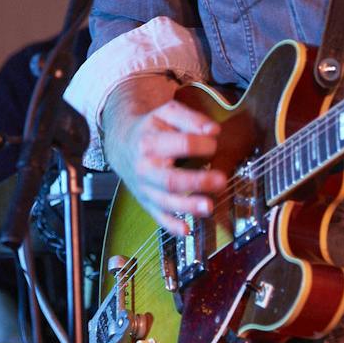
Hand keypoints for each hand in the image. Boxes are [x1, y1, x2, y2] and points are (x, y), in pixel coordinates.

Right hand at [101, 74, 225, 234]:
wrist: (122, 144)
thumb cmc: (150, 128)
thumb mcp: (167, 113)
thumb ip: (191, 118)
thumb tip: (213, 130)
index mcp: (150, 142)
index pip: (181, 144)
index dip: (201, 144)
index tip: (214, 143)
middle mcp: (145, 168)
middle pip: (171, 179)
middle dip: (197, 182)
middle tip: (221, 180)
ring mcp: (145, 188)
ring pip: (166, 201)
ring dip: (188, 206)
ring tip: (209, 207)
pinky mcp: (147, 202)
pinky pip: (158, 217)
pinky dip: (171, 226)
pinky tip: (186, 229)